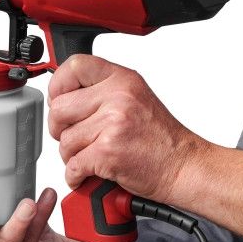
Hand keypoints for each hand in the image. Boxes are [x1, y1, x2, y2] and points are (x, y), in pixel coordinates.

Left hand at [48, 55, 208, 202]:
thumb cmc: (160, 138)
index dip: (58, 86)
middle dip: (60, 128)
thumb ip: (102, 90)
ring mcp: (112, 124)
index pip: (74, 66)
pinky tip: (89, 174)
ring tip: (92, 156)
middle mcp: (118, 97)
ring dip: (72, 155)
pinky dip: (76, 175)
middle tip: (76, 137)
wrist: (184, 166)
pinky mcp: (107, 152)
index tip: (60, 100)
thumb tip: (62, 94)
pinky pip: (72, 165)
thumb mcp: (135, 97)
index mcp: (122, 79)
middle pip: (59, 108)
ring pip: (64, 140)